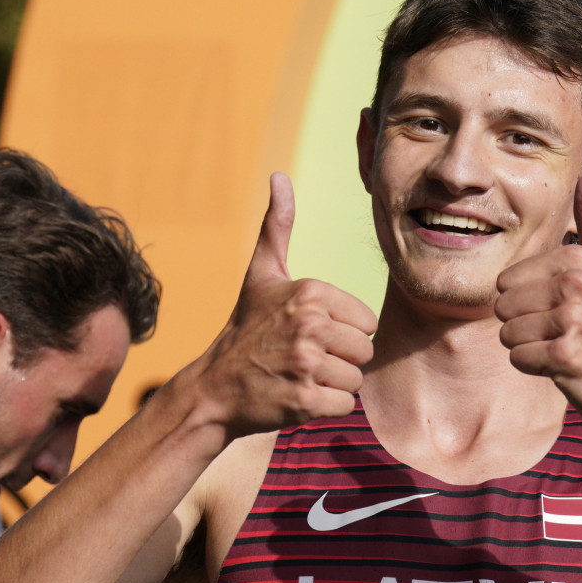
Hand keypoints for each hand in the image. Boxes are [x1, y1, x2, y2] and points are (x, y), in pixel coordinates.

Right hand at [198, 172, 376, 436]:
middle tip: (304, 358)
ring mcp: (306, 364)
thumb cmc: (246, 328)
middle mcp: (310, 325)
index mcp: (311, 292)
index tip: (311, 334)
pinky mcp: (303, 400)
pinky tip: (299, 397)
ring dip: (333, 385)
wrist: (214, 387)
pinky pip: (344, 405)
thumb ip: (277, 225)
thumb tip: (279, 175)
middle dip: (340, 360)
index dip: (343, 332)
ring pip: (356, 380)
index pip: (367, 321)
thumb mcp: (262, 273)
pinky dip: (325, 407)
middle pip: (366, 351)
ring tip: (301, 376)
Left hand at [494, 173, 581, 430]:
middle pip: (502, 307)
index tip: (561, 312)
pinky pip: (518, 358)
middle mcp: (576, 283)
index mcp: (576, 259)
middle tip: (561, 334)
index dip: (526, 304)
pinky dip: (536, 368)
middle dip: (524, 327)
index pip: (506, 281)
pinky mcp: (566, 353)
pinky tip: (564, 368)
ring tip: (563, 348)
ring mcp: (573, 318)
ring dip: (529, 348)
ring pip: (507, 334)